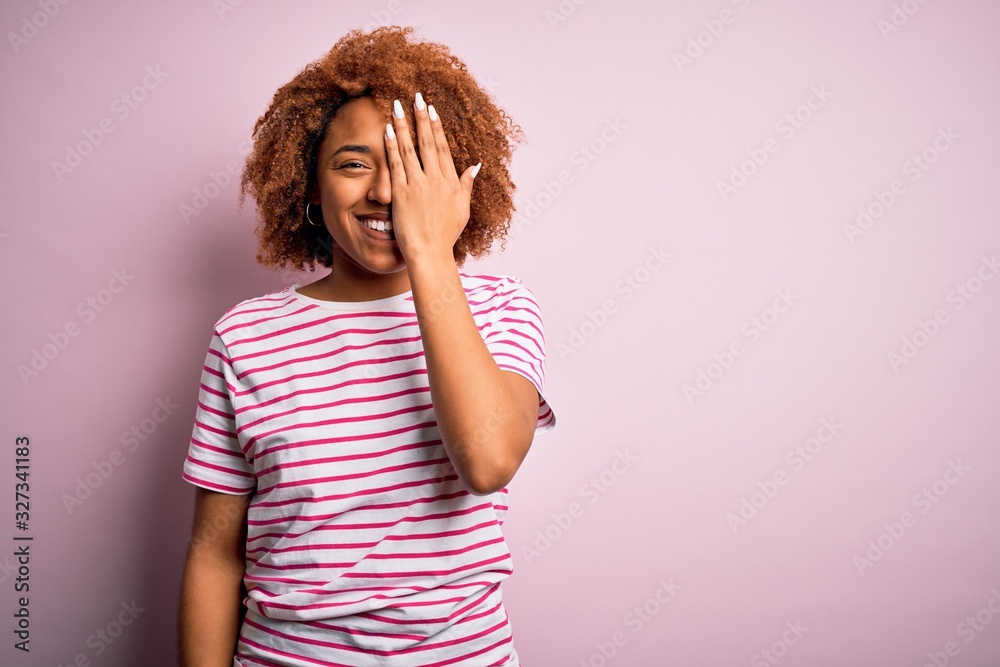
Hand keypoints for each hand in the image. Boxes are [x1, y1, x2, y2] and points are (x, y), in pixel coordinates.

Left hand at [383, 92, 481, 262]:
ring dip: (403, 125)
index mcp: (450, 182)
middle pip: (427, 142)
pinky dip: (392, 146)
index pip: (442, 148)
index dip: (436, 127)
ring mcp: (418, 185)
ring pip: (410, 149)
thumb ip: (467, 184)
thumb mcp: (462, 209)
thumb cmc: (446, 235)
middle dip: (421, 118)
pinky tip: (387, 130)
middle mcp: (435, 180)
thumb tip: (476, 165)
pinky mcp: (402, 194)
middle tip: (416, 96)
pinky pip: (396, 165)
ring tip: (396, 106)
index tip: (432, 109)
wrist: (430, 252)